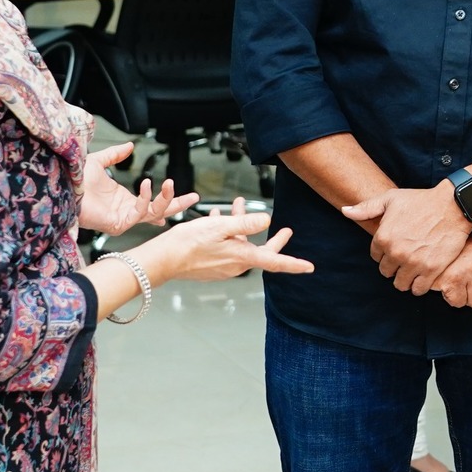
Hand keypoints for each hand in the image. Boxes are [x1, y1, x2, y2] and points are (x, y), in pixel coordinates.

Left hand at [78, 142, 190, 234]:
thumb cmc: (75, 179)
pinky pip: (139, 213)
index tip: (184, 197)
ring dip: (166, 200)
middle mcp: (126, 211)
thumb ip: (115, 155)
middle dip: (177, 205)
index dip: (167, 201)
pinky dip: (145, 199)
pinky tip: (146, 185)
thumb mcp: (99, 161)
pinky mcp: (118, 223)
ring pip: (154, 214)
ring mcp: (123, 218)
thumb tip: (130, 145)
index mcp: (124, 200)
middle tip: (194, 197)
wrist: (64, 186)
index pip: (151, 204)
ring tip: (171, 184)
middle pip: (159, 212)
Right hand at [153, 199, 313, 282]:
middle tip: (286, 230)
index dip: (293, 263)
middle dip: (272, 238)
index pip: (274, 261)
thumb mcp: (220, 227)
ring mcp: (223, 267)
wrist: (162, 260)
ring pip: (241, 245)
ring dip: (243, 227)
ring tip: (239, 205)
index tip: (309, 267)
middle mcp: (235, 265)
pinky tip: (218, 217)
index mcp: (241, 257)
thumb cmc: (188, 243)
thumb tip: (266, 220)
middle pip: (261, 252)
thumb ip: (245, 223)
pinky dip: (227, 233)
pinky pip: (227, 247)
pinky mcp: (211, 265)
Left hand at [345, 182, 471, 294]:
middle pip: (386, 272)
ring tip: (414, 269)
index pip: (376, 257)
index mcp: (383, 237)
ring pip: (400, 284)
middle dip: (394, 266)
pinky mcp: (431, 270)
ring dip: (406, 278)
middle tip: (406, 258)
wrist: (452, 205)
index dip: (386, 253)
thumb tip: (345, 211)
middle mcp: (395, 252)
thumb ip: (366, 208)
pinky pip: (418, 289)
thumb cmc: (421, 200)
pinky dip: (420, 285)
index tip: (396, 247)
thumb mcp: (391, 198)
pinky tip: (424, 275)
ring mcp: (413, 263)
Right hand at [435, 236, 471, 307]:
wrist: (424, 245)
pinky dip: (450, 297)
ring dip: (462, 295)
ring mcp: (469, 267)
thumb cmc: (451, 252)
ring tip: (453, 279)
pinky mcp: (454, 279)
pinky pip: (459, 303)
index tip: (471, 272)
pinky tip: (444, 283)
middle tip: (460, 276)